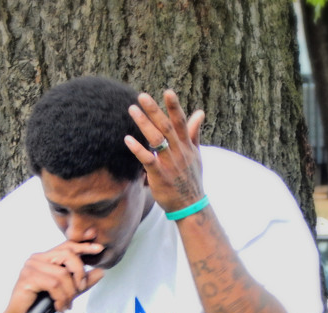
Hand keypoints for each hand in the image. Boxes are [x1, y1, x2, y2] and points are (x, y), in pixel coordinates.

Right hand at [4, 241, 104, 312]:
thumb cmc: (40, 304)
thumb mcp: (68, 291)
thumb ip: (83, 281)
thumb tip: (101, 271)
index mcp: (46, 257)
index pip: (67, 246)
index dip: (84, 246)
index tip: (99, 248)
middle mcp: (37, 258)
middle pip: (68, 255)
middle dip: (79, 273)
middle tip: (80, 290)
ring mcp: (31, 267)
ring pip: (62, 274)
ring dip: (69, 293)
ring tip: (67, 304)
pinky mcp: (28, 278)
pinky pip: (53, 285)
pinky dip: (60, 298)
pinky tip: (59, 307)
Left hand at [124, 90, 205, 212]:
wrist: (190, 205)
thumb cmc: (191, 179)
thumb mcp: (196, 155)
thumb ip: (194, 133)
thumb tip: (199, 112)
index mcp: (187, 146)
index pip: (181, 122)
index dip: (174, 107)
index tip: (167, 91)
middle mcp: (179, 152)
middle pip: (166, 127)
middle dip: (155, 111)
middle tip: (142, 96)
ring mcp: (170, 164)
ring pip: (157, 140)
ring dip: (144, 124)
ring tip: (132, 109)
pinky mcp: (160, 176)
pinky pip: (148, 160)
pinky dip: (138, 149)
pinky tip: (128, 139)